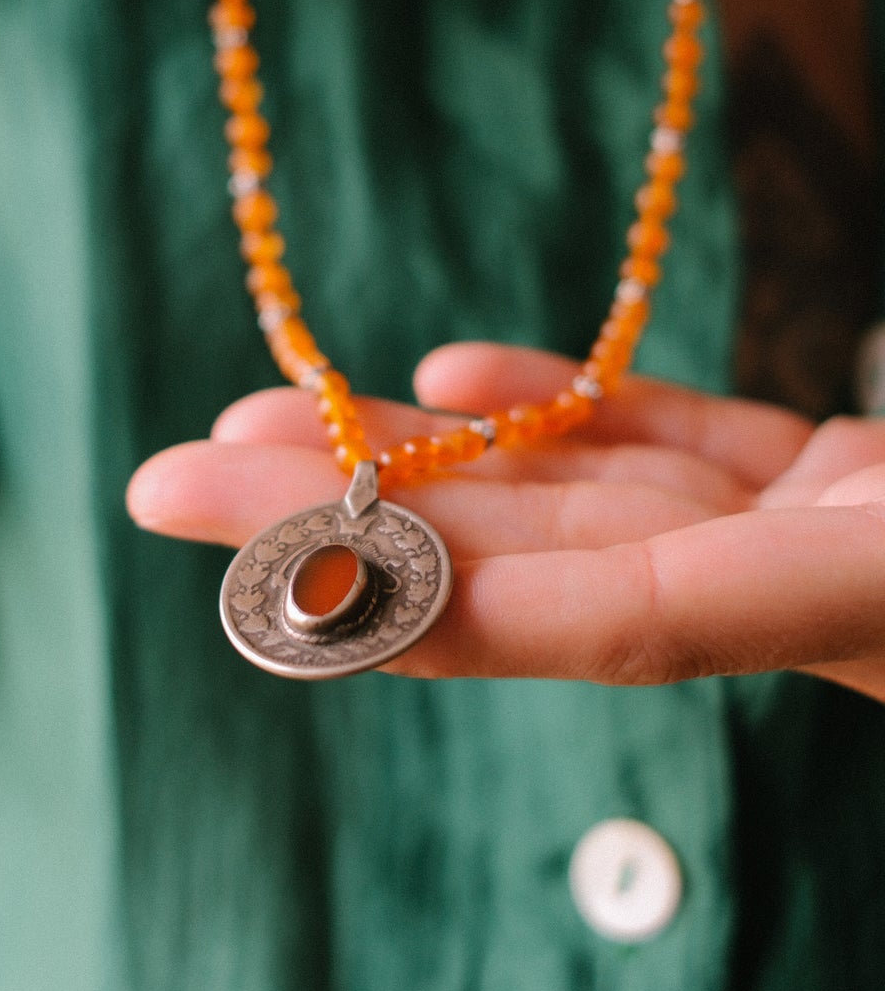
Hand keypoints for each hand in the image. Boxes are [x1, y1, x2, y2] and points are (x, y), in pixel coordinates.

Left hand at [127, 342, 884, 702]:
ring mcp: (799, 528)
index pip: (601, 616)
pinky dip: (562, 408)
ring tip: (263, 417)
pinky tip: (451, 374)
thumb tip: (618, 588)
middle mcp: (783, 588)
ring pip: (569, 491)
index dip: (429, 597)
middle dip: (346, 513)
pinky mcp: (826, 475)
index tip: (259, 571)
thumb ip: (832, 575)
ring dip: (420, 455)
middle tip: (173, 479)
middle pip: (532, 553)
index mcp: (836, 613)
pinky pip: (668, 444)